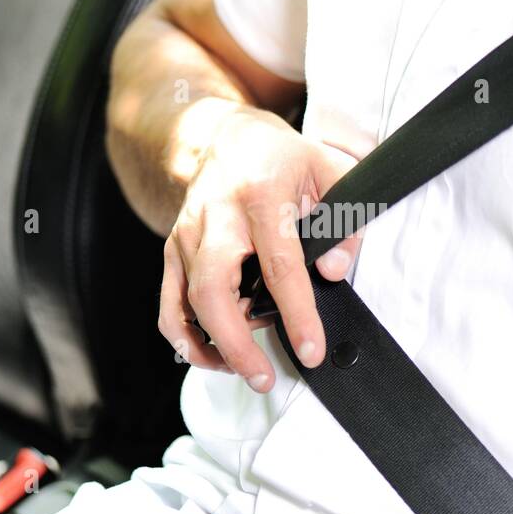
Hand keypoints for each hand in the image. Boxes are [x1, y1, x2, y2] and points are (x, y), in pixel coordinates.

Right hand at [159, 103, 360, 391]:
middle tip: (263, 378)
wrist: (228, 135)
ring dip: (209, 347)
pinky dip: (184, 336)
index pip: (279, 266)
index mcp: (261, 195)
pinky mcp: (172, 249)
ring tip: (243, 371)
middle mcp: (215, 216)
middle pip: (214, 290)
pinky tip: (212, 354)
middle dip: (236, 344)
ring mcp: (186, 234)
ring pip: (185, 303)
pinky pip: (169, 304)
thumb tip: (335, 272)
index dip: (296, 314)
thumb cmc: (285, 159)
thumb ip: (344, 224)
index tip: (311, 349)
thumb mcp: (330, 173)